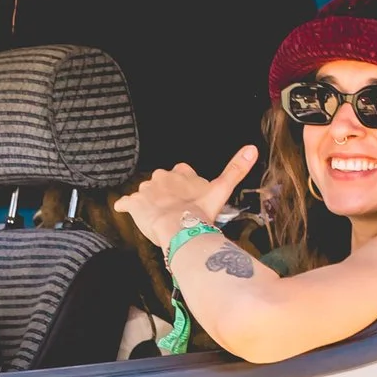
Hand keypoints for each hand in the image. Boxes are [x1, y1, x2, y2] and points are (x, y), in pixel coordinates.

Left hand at [120, 146, 256, 251]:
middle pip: (161, 184)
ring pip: (145, 194)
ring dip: (149, 203)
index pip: (180, 173)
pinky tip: (126, 212)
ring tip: (158, 219)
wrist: (182, 228)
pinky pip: (124, 203)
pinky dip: (125, 207)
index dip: (183, 186)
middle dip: (165, 195)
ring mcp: (144, 190)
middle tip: (174, 212)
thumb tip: (252, 148)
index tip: (188, 198)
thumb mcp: (222, 189)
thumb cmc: (202, 210)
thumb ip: (236, 169)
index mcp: (180, 172)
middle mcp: (160, 177)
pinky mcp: (132, 204)